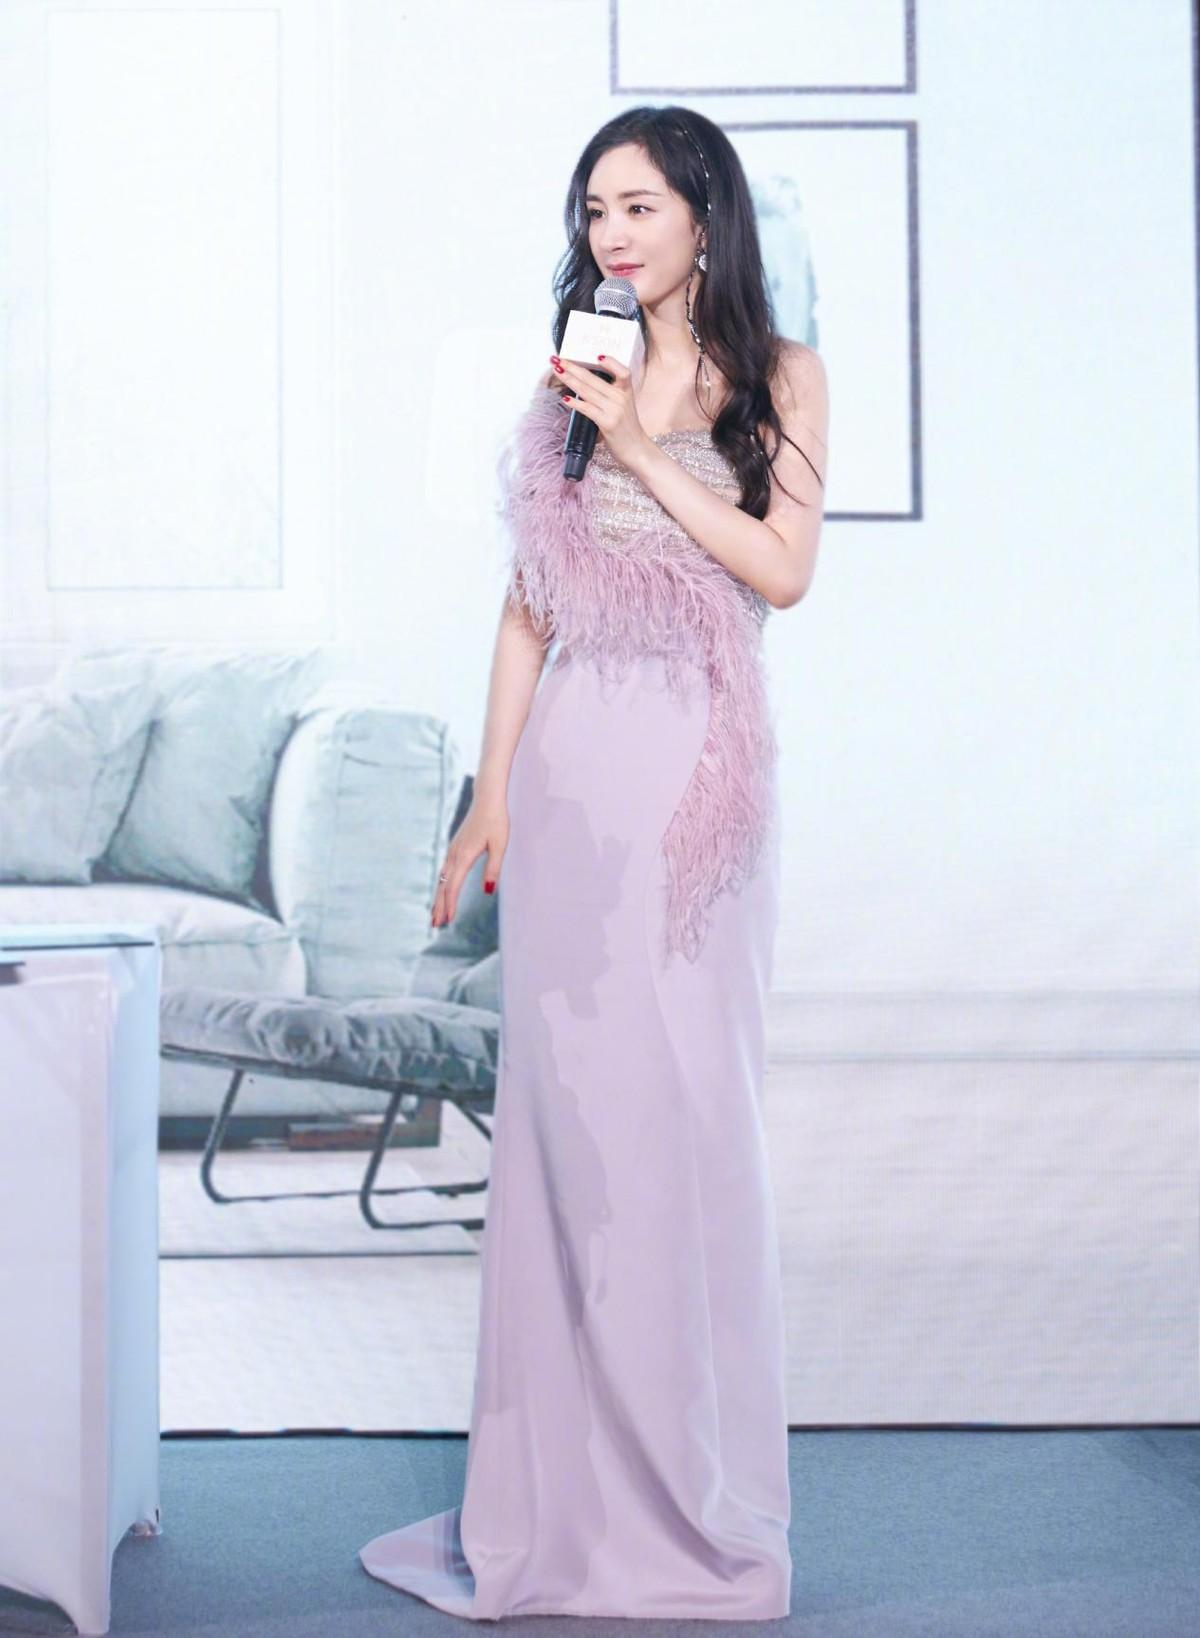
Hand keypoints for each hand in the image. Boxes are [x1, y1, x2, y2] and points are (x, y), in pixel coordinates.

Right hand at [431, 796, 508, 927]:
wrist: (487, 799)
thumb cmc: (496, 821)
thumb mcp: (500, 845)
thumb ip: (494, 868)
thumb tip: (488, 891)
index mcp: (464, 856)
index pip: (453, 886)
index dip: (450, 904)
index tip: (448, 921)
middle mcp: (454, 854)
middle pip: (443, 885)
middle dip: (439, 906)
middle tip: (435, 925)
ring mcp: (453, 850)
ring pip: (442, 878)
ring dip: (438, 897)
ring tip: (435, 913)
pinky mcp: (455, 847)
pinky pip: (445, 870)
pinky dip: (442, 885)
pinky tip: (442, 891)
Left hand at [551, 352, 648, 469]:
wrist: (636, 450)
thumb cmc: (627, 429)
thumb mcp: (623, 407)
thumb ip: (610, 396)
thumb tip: (585, 387)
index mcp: (626, 391)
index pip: (623, 371)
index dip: (611, 362)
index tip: (596, 355)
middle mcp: (621, 398)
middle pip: (594, 378)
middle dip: (573, 367)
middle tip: (558, 359)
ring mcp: (614, 410)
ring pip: (587, 391)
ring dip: (569, 379)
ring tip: (557, 371)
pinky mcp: (607, 423)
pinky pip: (588, 409)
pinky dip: (575, 403)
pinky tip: (565, 398)